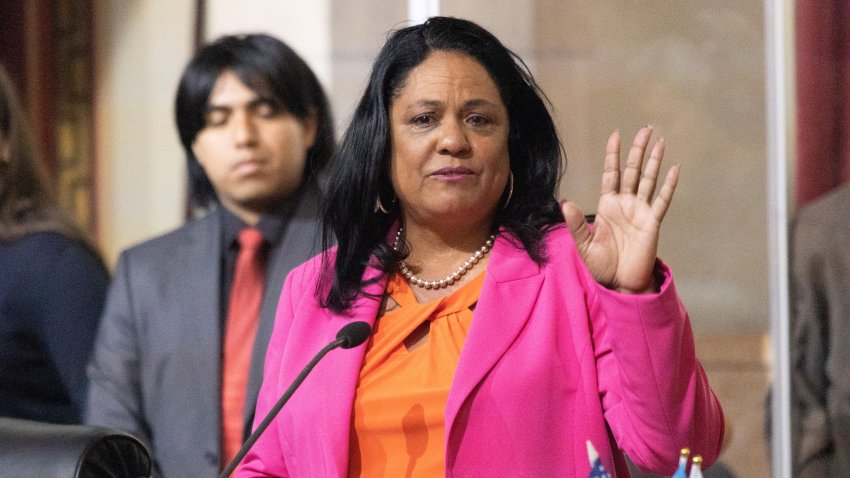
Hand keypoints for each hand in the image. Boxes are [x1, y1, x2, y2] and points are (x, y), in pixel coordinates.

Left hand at [560, 126, 678, 293]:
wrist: (620, 283)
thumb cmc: (601, 265)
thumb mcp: (583, 245)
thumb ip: (576, 223)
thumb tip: (564, 202)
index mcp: (607, 205)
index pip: (611, 173)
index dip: (614, 154)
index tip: (616, 134)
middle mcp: (625, 204)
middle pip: (632, 170)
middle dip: (638, 150)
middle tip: (646, 128)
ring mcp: (640, 211)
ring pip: (648, 180)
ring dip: (654, 161)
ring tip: (660, 141)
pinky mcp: (652, 222)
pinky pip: (662, 200)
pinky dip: (669, 185)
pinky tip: (675, 169)